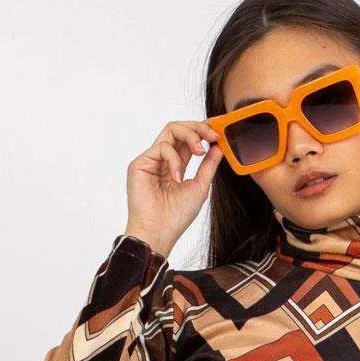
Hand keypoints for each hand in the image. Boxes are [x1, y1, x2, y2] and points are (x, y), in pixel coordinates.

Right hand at [124, 120, 222, 259]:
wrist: (159, 233)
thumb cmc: (176, 217)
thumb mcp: (200, 186)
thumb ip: (209, 165)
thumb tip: (219, 145)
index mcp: (175, 165)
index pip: (189, 138)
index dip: (203, 129)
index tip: (220, 127)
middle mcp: (162, 160)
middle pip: (179, 128)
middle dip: (199, 127)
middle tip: (213, 136)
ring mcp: (151, 161)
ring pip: (171, 130)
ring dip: (190, 135)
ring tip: (200, 152)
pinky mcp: (140, 164)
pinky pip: (162, 148)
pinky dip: (174, 159)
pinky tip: (177, 177)